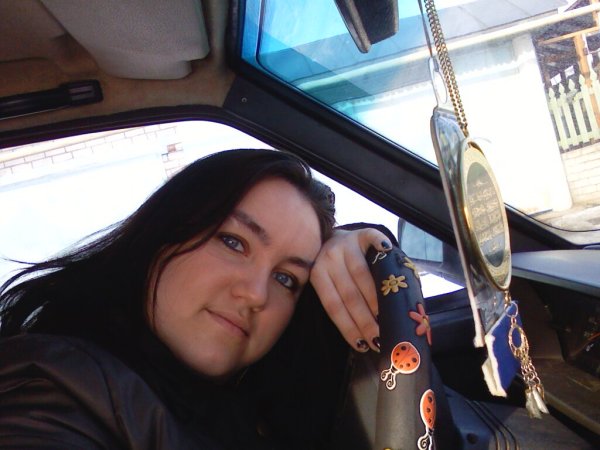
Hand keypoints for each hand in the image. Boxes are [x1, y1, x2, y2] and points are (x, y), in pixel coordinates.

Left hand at [310, 228, 391, 352]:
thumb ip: (340, 303)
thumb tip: (361, 341)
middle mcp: (328, 258)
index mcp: (317, 275)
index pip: (333, 306)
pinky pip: (374, 241)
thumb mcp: (330, 284)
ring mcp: (346, 243)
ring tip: (387, 317)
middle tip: (379, 338)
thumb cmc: (337, 270)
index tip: (363, 345)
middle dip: (364, 320)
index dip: (348, 327)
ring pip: (361, 274)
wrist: (336, 237)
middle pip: (348, 294)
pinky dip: (383, 250)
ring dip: (375, 298)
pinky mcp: (363, 232)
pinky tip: (391, 261)